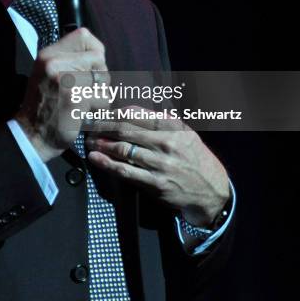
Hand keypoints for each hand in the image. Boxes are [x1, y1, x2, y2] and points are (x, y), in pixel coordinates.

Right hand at [15, 28, 109, 162]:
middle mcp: (54, 63)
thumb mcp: (48, 73)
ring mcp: (65, 80)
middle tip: (85, 91)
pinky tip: (83, 113)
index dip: (95, 50)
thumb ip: (69, 60)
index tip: (91, 65)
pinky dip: (98, 109)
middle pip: (98, 58)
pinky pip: (103, 99)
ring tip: (83, 103)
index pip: (84, 36)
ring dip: (100, 94)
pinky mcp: (75, 98)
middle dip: (99, 76)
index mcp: (48, 54)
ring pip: (104, 80)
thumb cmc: (45, 105)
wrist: (31, 135)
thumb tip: (99, 53)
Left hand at [85, 109, 229, 226]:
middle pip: (124, 129)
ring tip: (88, 140)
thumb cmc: (194, 157)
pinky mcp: (155, 183)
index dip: (112, 112)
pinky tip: (95, 158)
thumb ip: (160, 120)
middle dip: (102, 125)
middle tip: (87, 124)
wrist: (212, 190)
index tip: (99, 112)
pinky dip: (107, 164)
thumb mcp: (185, 132)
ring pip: (122, 149)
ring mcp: (160, 164)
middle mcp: (166, 142)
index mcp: (172, 126)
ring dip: (101, 144)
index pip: (135, 113)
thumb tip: (130, 110)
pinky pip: (126, 172)